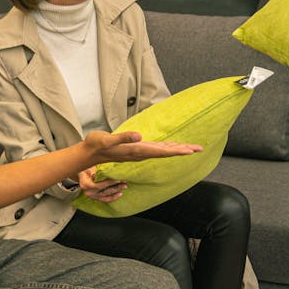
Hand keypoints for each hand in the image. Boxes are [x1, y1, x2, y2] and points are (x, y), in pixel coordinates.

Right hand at [78, 167, 127, 202]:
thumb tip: (104, 170)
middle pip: (104, 191)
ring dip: (116, 191)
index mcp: (85, 184)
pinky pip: (105, 200)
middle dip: (115, 186)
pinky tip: (120, 194)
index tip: (118, 179)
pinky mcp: (96, 198)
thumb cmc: (86, 169)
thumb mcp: (89, 167)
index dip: (109, 183)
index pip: (98, 185)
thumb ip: (95, 170)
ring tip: (124, 186)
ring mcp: (92, 196)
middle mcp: (88, 192)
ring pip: (106, 195)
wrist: (82, 174)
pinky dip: (113, 197)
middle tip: (124, 182)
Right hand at [83, 130, 201, 163]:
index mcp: (136, 150)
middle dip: (182, 150)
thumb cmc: (97, 144)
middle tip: (199, 148)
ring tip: (191, 148)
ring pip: (162, 151)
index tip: (190, 151)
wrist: (89, 152)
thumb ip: (123, 138)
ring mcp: (139, 152)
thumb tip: (139, 136)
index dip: (176, 151)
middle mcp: (140, 152)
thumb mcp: (107, 139)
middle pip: (166, 152)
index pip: (160, 151)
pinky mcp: (136, 149)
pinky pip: (156, 149)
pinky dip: (167, 147)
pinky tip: (173, 146)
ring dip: (177, 149)